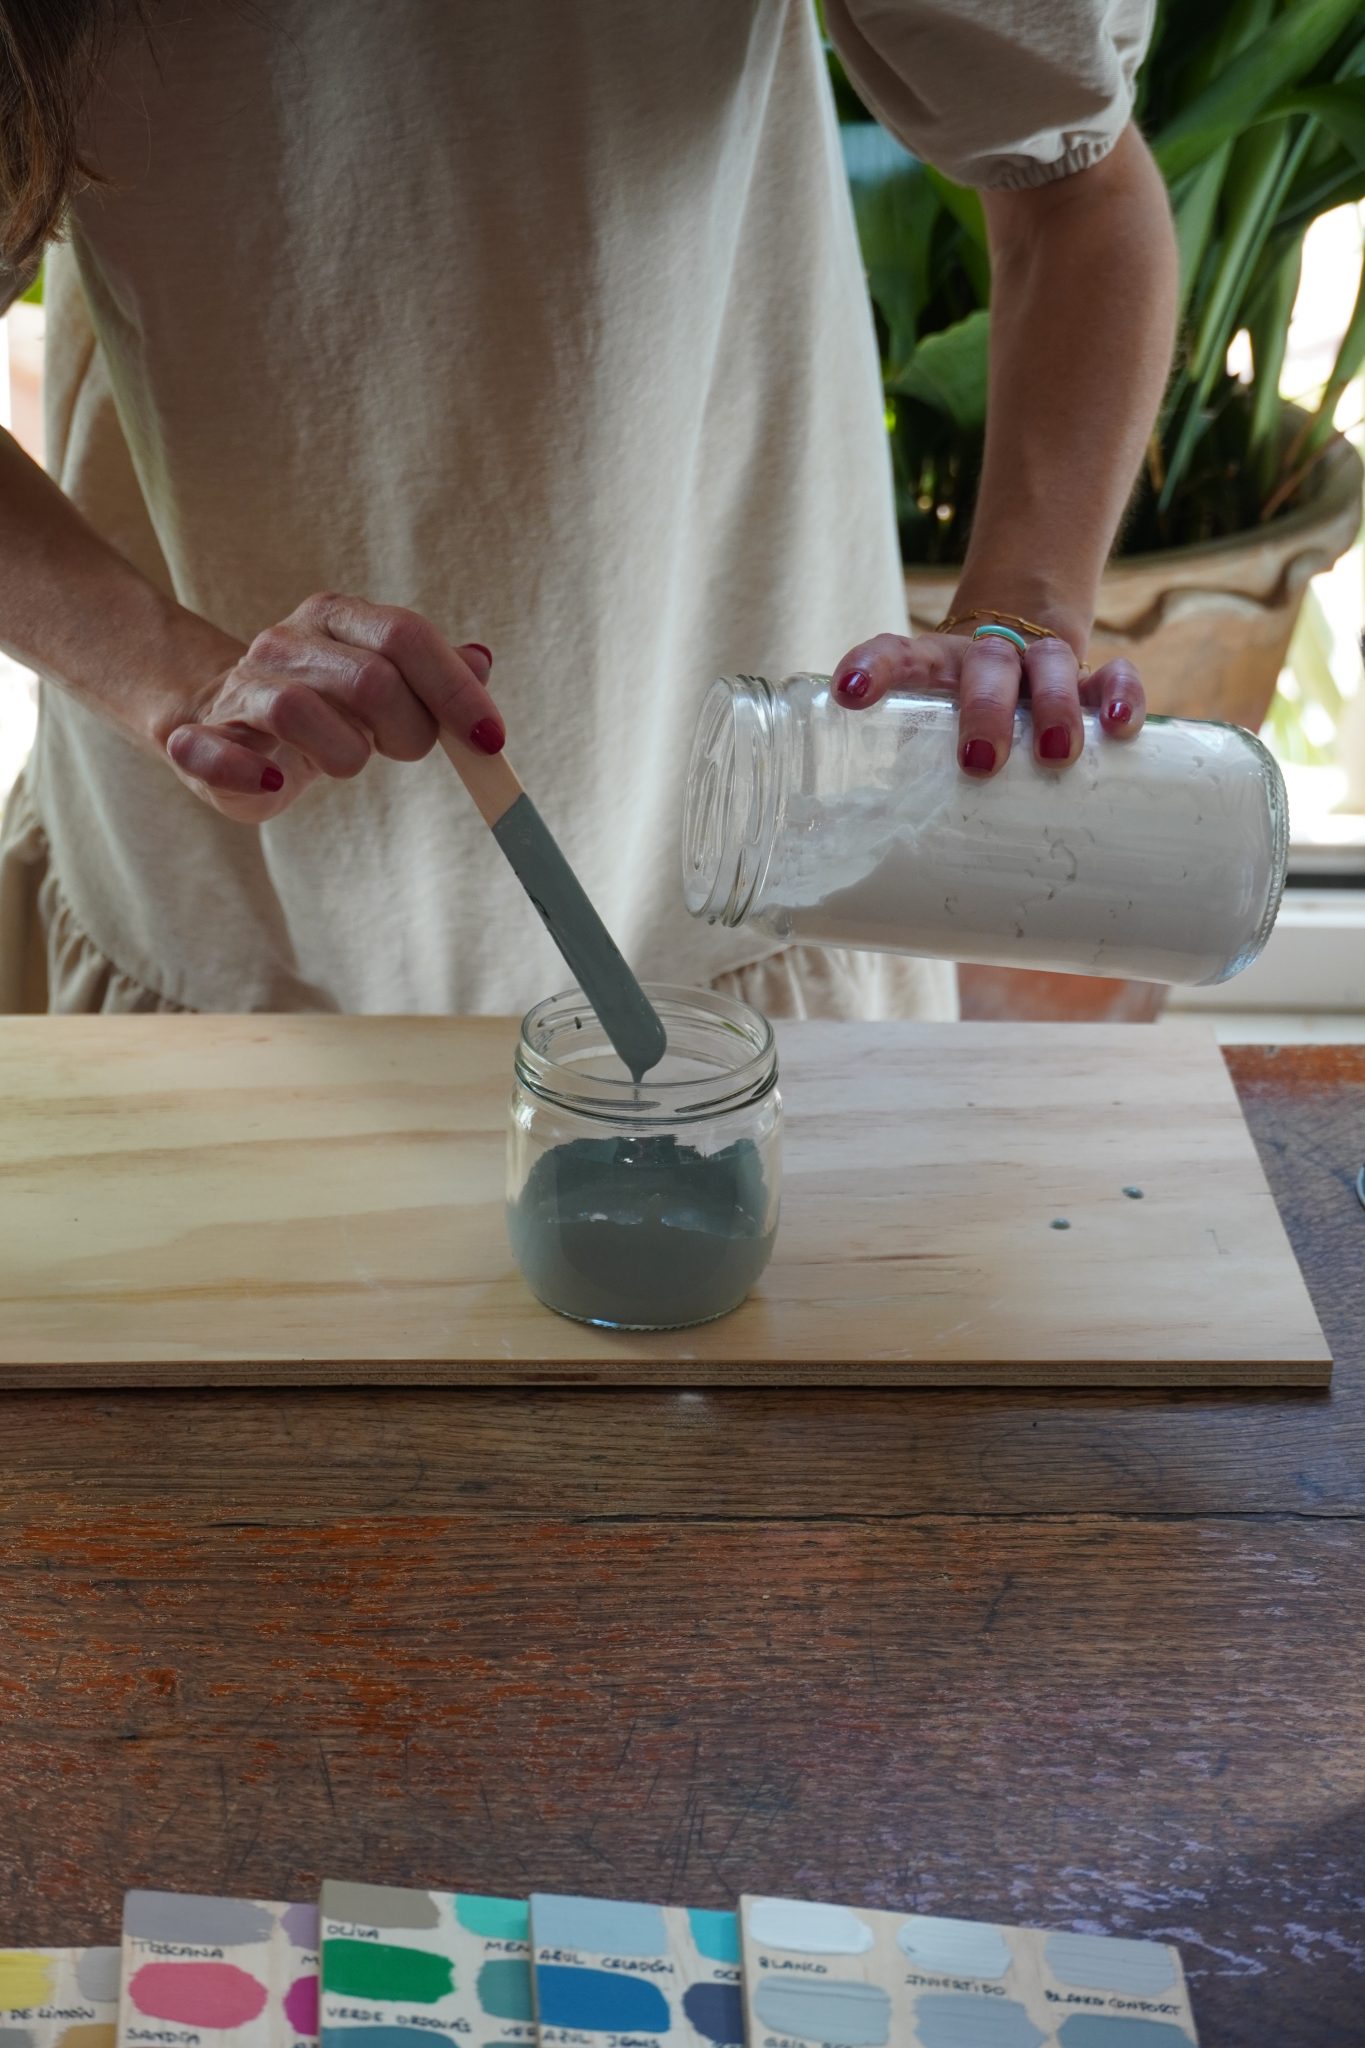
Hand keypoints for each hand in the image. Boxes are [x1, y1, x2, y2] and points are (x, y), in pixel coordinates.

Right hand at [157, 592, 501, 821]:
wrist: (219, 721)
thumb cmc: (322, 707)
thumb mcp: (382, 682)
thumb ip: (432, 674)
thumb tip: (481, 662)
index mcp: (336, 620)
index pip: (405, 634)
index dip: (455, 690)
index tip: (491, 740)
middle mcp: (286, 643)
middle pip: (369, 677)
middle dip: (409, 731)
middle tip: (406, 751)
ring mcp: (239, 689)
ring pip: (297, 710)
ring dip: (344, 754)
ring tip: (348, 762)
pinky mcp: (197, 740)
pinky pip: (211, 753)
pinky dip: (246, 772)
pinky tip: (277, 781)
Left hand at [831, 630, 1144, 776]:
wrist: (1025, 663)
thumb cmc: (964, 725)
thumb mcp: (932, 741)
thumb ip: (915, 787)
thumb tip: (896, 881)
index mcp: (936, 667)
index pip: (898, 654)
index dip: (872, 668)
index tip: (850, 692)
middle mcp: (988, 658)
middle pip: (986, 667)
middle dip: (985, 711)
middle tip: (980, 762)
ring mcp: (1043, 663)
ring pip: (1051, 665)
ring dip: (1053, 706)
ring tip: (1056, 754)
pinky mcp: (1093, 678)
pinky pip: (1113, 674)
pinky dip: (1120, 696)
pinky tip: (1121, 728)